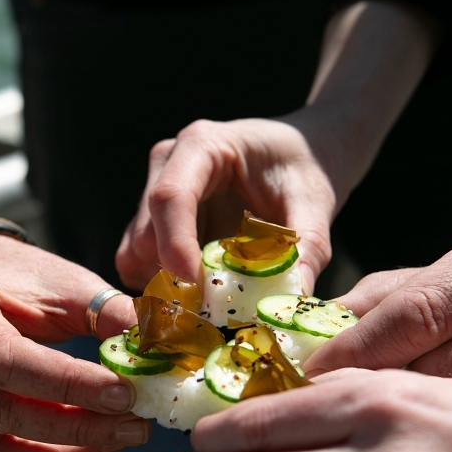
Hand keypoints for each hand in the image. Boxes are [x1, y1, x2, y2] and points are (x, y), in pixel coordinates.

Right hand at [0, 236, 145, 451]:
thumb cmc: (28, 282)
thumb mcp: (68, 283)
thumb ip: (109, 313)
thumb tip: (155, 350)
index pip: (5, 361)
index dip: (68, 386)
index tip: (125, 395)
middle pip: (1, 415)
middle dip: (77, 428)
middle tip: (136, 425)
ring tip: (116, 440)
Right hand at [115, 117, 338, 291]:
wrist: (298, 155)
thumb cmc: (304, 167)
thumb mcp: (315, 204)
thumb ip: (308, 248)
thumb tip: (296, 299)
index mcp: (202, 145)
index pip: (171, 196)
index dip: (176, 246)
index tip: (197, 286)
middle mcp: (168, 164)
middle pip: (146, 231)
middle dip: (173, 275)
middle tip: (215, 307)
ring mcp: (154, 190)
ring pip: (135, 251)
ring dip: (166, 283)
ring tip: (212, 296)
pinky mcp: (154, 219)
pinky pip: (138, 262)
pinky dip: (162, 284)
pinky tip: (201, 288)